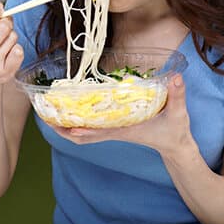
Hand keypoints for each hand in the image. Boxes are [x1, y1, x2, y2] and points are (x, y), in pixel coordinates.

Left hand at [52, 74, 194, 154]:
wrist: (175, 146)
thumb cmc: (175, 132)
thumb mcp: (178, 114)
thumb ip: (178, 95)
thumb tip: (176, 77)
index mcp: (126, 129)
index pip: (99, 132)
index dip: (83, 130)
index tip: (67, 125)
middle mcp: (116, 131)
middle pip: (83, 136)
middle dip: (63, 129)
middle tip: (45, 118)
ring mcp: (114, 131)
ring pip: (84, 134)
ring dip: (66, 126)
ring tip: (48, 115)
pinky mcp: (115, 128)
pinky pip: (91, 129)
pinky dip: (77, 124)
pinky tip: (69, 114)